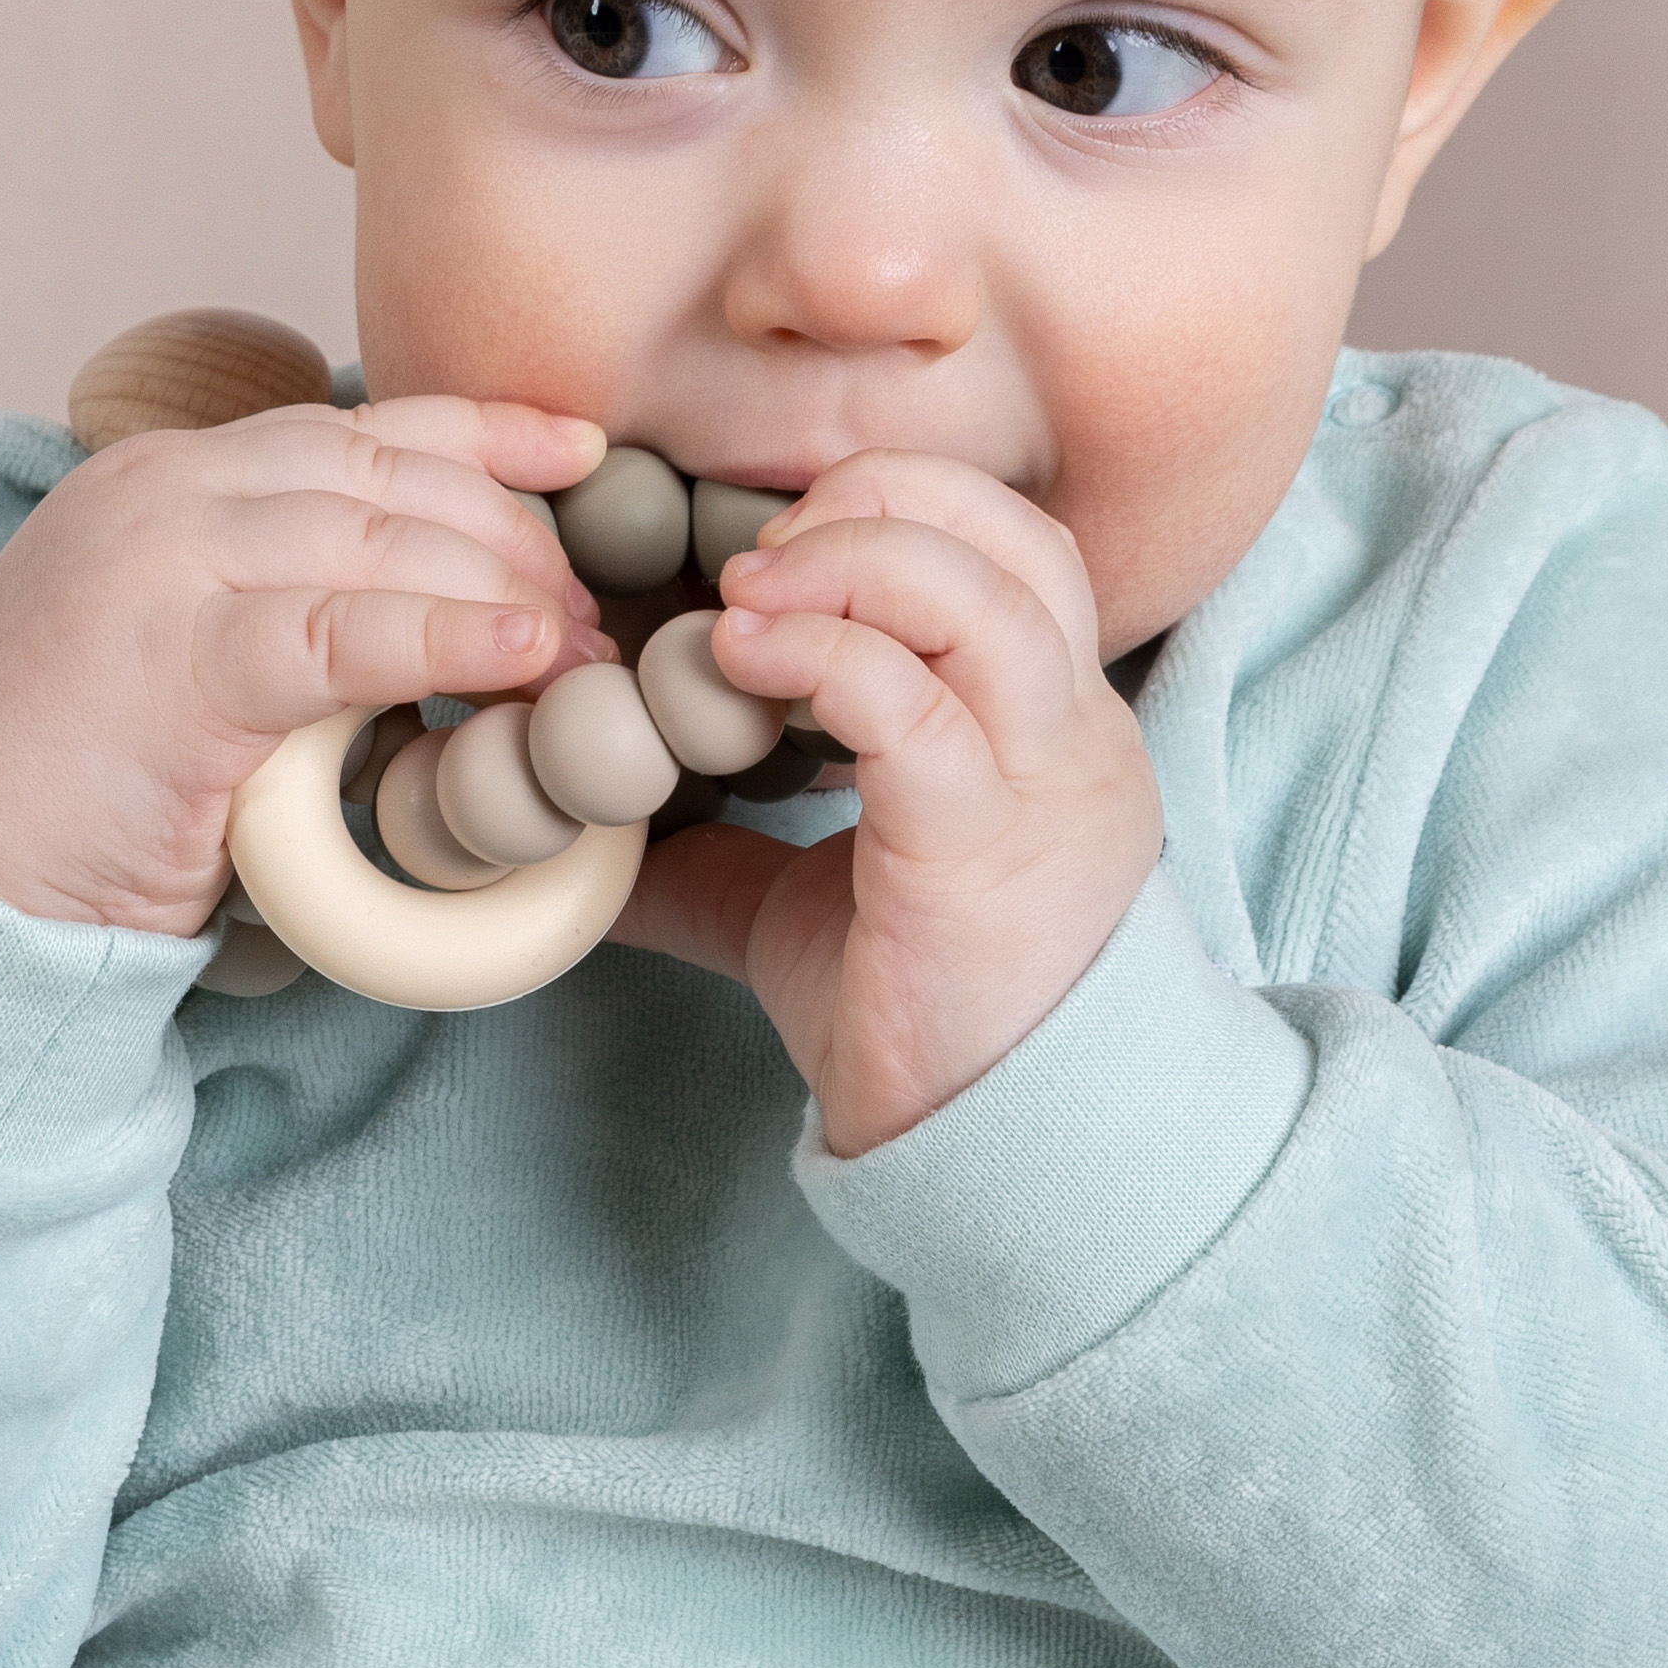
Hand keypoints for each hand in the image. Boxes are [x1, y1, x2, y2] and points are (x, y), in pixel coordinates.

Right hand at [0, 401, 611, 934]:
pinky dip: (446, 637)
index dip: (486, 433)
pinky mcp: (176, 661)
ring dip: (501, 592)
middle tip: (586, 619)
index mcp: (164, 477)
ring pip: (379, 538)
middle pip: (387, 476)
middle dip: (511, 538)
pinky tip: (518, 656)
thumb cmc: (78, 787)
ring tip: (576, 657)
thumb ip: (281, 604)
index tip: (583, 450)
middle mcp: (162, 492)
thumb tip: (445, 616)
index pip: (355, 428)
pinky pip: (342, 633)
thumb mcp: (184, 651)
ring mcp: (161, 564)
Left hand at [611, 456, 1162, 1154]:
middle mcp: (1072, 737)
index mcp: (1050, 728)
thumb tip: (594, 839)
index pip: (1014, 549)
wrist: (997, 1157)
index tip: (779, 552)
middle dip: (875, 510)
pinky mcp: (983, 848)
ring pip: (982, 601)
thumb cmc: (925, 1024)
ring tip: (743, 596)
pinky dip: (819, 655)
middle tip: (755, 556)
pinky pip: (914, 708)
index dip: (896, 512)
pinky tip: (737, 661)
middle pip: (1015, 543)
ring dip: (845, 566)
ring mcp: (1045, 788)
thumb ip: (718, 859)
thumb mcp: (806, 914)